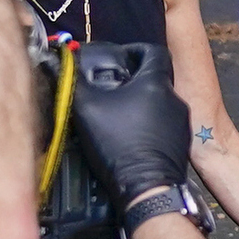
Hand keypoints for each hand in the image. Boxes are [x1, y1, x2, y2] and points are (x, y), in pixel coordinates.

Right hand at [70, 43, 192, 213]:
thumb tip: (56, 60)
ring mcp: (182, 122)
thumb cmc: (118, 144)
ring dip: (143, 103)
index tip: (120, 57)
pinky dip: (151, 123)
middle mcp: (175, 98)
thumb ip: (71, 81)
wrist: (147, 189)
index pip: (154, 51)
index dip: (136, 50)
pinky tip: (132, 135)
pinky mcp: (183, 143)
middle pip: (156, 78)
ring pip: (161, 102)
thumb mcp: (87, 110)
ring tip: (119, 114)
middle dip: (135, 80)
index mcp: (157, 83)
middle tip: (112, 88)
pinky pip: (166, 123)